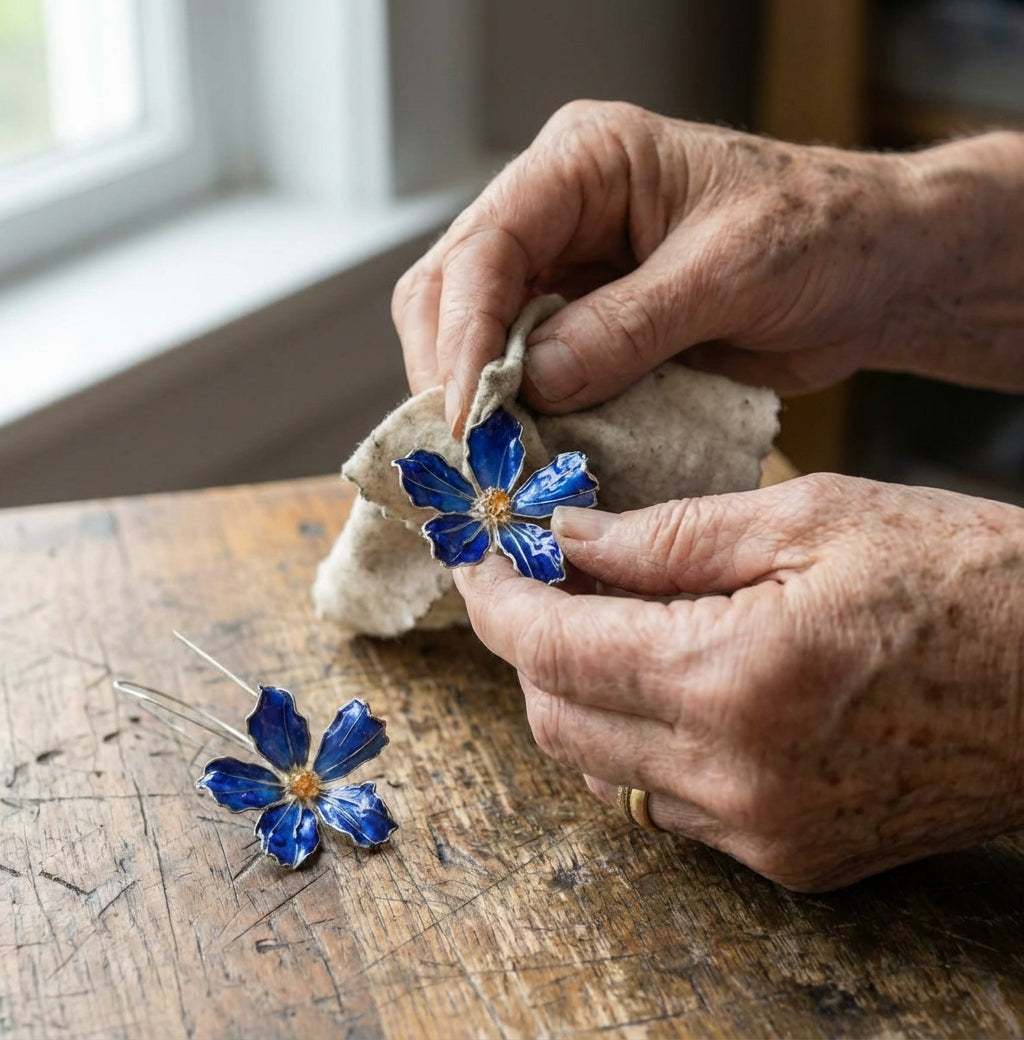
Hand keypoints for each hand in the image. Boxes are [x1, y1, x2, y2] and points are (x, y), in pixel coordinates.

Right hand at [393, 100, 1023, 431]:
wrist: (871, 271)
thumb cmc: (821, 236)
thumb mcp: (730, 272)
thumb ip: (628, 327)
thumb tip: (532, 384)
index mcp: (585, 162)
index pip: (486, 245)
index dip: (464, 334)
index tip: (466, 415)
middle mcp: (556, 212)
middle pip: (452, 289)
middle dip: (450, 372)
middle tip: (464, 452)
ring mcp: (564, 271)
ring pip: (473, 337)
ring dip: (476, 402)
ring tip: (488, 463)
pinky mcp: (582, 326)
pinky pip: (523, 373)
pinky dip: (518, 417)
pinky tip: (523, 454)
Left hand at [453, 475, 1023, 890]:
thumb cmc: (964, 577)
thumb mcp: (810, 517)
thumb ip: (669, 536)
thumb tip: (569, 540)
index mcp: (735, 678)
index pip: (555, 649)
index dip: (497, 602)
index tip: (477, 562)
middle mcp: (735, 777)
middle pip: (558, 718)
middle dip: (530, 645)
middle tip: (543, 580)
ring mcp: (762, 832)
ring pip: (602, 766)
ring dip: (580, 691)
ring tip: (609, 620)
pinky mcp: (790, 857)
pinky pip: (665, 799)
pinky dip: (640, 736)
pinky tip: (671, 678)